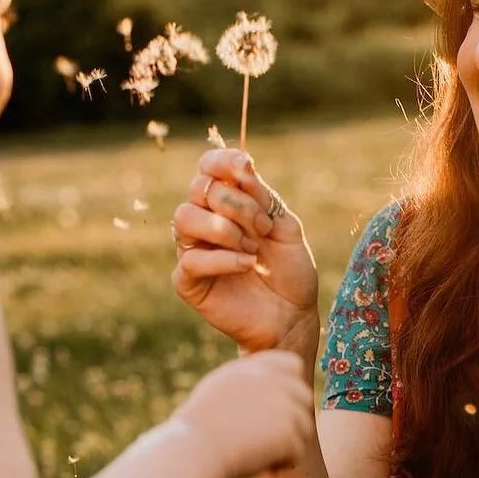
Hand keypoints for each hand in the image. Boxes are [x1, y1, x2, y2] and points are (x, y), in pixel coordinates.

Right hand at [171, 149, 318, 356]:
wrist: (293, 316)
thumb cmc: (289, 271)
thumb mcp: (284, 225)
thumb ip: (262, 197)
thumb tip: (243, 167)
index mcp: (225, 204)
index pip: (207, 168)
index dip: (221, 161)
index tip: (247, 167)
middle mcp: (203, 222)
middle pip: (199, 189)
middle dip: (238, 204)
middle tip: (264, 228)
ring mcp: (193, 251)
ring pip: (184, 217)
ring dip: (225, 229)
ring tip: (252, 248)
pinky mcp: (187, 282)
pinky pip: (192, 260)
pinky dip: (224, 259)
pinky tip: (248, 264)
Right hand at [175, 349, 316, 477]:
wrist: (195, 449)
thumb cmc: (198, 428)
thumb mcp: (219, 390)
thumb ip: (247, 385)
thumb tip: (266, 391)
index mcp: (254, 367)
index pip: (292, 365)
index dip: (290, 387)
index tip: (277, 409)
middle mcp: (273, 380)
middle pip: (304, 397)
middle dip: (293, 420)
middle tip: (270, 440)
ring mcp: (284, 404)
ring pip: (304, 427)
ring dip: (288, 444)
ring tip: (259, 454)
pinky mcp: (289, 430)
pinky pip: (298, 451)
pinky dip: (282, 463)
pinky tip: (259, 464)